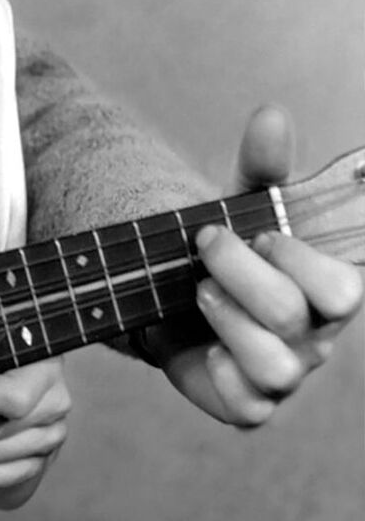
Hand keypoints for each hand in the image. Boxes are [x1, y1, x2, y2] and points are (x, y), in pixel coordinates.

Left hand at [145, 105, 362, 425]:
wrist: (177, 299)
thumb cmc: (230, 252)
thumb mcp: (242, 204)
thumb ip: (262, 164)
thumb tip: (271, 115)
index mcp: (327, 288)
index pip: (344, 288)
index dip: (299, 260)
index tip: (260, 233)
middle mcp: (314, 335)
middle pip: (297, 316)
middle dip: (242, 273)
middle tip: (206, 244)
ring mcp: (284, 373)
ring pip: (276, 365)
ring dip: (225, 315)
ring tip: (197, 289)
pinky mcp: (247, 403)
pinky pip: (247, 405)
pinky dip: (219, 372)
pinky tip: (200, 344)